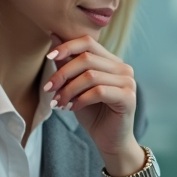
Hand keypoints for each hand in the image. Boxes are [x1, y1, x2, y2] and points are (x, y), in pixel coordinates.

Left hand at [44, 34, 137, 161]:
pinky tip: (72, 108)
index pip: (88, 42)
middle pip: (87, 58)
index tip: (48, 58)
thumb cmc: (93, 113)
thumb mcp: (75, 86)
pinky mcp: (128, 97)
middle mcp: (123, 68)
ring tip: (58, 103)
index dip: (67, 46)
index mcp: (111, 61)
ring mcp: (128, 82)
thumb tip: (53, 36)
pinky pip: (99, 91)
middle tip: (48, 88)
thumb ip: (68, 63)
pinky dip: (81, 100)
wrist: (109, 141)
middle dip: (63, 73)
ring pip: (91, 76)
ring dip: (69, 90)